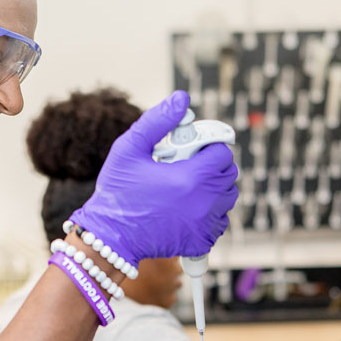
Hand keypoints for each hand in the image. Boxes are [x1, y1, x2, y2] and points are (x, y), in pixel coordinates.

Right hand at [71, 91, 238, 265]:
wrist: (111, 236)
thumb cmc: (117, 191)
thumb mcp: (129, 148)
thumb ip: (157, 120)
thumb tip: (181, 99)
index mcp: (191, 177)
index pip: (222, 153)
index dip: (209, 147)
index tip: (193, 150)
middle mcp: (204, 202)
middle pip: (229, 175)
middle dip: (212, 166)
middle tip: (186, 167)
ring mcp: (205, 224)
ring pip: (227, 198)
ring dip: (213, 189)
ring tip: (185, 187)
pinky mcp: (202, 241)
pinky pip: (219, 221)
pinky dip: (209, 213)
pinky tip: (185, 208)